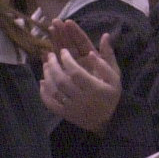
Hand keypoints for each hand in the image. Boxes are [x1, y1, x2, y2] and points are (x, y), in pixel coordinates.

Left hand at [41, 19, 120, 133]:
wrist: (108, 120)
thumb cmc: (111, 95)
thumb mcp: (115, 76)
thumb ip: (108, 57)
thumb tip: (103, 37)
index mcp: (95, 88)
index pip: (76, 72)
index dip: (67, 60)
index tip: (63, 51)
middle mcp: (82, 99)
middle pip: (62, 81)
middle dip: (54, 65)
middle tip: (50, 54)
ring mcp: (72, 108)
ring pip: (54, 91)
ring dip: (47, 76)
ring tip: (46, 64)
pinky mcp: (65, 114)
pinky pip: (51, 104)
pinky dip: (44, 93)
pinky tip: (42, 81)